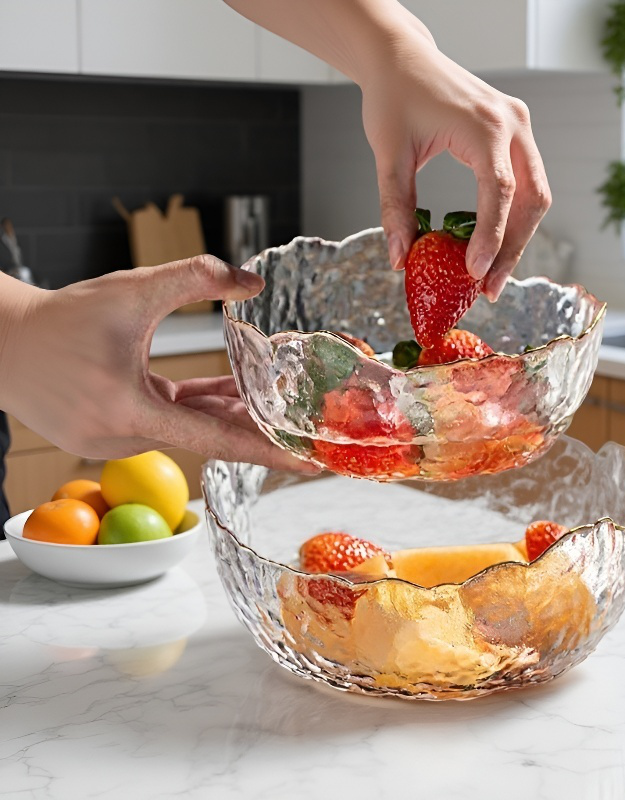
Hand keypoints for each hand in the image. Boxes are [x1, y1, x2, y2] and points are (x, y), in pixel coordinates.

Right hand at [0, 256, 316, 470]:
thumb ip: (196, 278)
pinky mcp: (109, 434)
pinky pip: (167, 421)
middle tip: (306, 431)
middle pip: (207, 435)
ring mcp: (114, 441)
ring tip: (278, 405)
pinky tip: (233, 396)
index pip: (216, 440)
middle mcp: (123, 436)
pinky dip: (198, 408)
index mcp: (130, 410)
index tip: (307, 463)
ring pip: (188, 427)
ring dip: (229, 415)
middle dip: (257, 430)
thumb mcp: (131, 290)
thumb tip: (253, 281)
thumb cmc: (60, 319)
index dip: (267, 452)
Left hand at [361, 37, 551, 300]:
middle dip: (513, 248)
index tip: (476, 273)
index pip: (500, 191)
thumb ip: (395, 206)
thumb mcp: (388, 154)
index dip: (491, 237)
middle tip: (488, 288)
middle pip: (531, 198)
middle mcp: (513, 123)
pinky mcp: (515, 133)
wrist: (402, 58)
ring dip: (518, 238)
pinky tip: (494, 245)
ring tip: (491, 275)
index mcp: (485, 125)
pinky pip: (527, 182)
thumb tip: (399, 258)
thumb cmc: (393, 97)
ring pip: (536, 194)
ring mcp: (520, 126)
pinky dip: (514, 216)